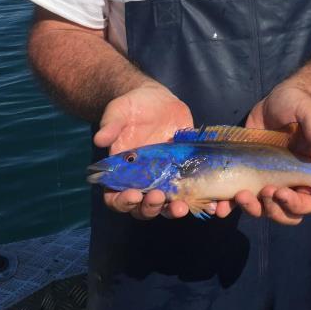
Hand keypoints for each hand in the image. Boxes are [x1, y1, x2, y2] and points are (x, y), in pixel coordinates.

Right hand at [93, 82, 196, 220]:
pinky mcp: (184, 172)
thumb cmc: (130, 108)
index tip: (132, 195)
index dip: (122, 202)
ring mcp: (165, 179)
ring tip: (183, 207)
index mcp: (121, 174)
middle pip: (144, 208)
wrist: (155, 100)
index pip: (116, 198)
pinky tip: (211, 202)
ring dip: (174, 209)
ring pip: (168, 205)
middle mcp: (142, 182)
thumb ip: (110, 126)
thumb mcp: (117, 112)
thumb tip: (99, 139)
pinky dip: (201, 200)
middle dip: (151, 207)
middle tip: (159, 197)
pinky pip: (192, 192)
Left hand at [237, 83, 310, 224]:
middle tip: (261, 192)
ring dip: (250, 208)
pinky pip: (238, 197)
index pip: (307, 203)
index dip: (295, 204)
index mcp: (308, 175)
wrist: (276, 99)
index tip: (280, 192)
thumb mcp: (309, 112)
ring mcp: (266, 181)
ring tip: (239, 197)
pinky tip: (218, 205)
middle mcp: (288, 183)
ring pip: (261, 209)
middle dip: (271, 209)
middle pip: (283, 213)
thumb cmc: (299, 105)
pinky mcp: (246, 175)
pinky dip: (228, 205)